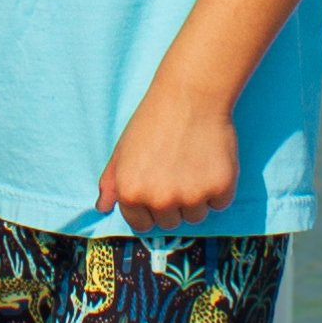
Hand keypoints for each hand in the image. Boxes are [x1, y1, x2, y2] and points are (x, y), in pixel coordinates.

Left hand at [96, 87, 238, 231]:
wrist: (189, 97)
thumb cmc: (152, 121)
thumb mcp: (122, 150)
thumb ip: (111, 183)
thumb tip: (102, 208)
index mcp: (131, 193)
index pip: (142, 225)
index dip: (150, 208)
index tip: (157, 189)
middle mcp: (159, 200)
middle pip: (170, 223)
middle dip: (174, 203)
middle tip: (176, 171)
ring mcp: (190, 196)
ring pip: (196, 216)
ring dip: (197, 198)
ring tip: (192, 165)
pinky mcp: (219, 189)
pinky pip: (220, 203)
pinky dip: (219, 188)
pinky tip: (209, 162)